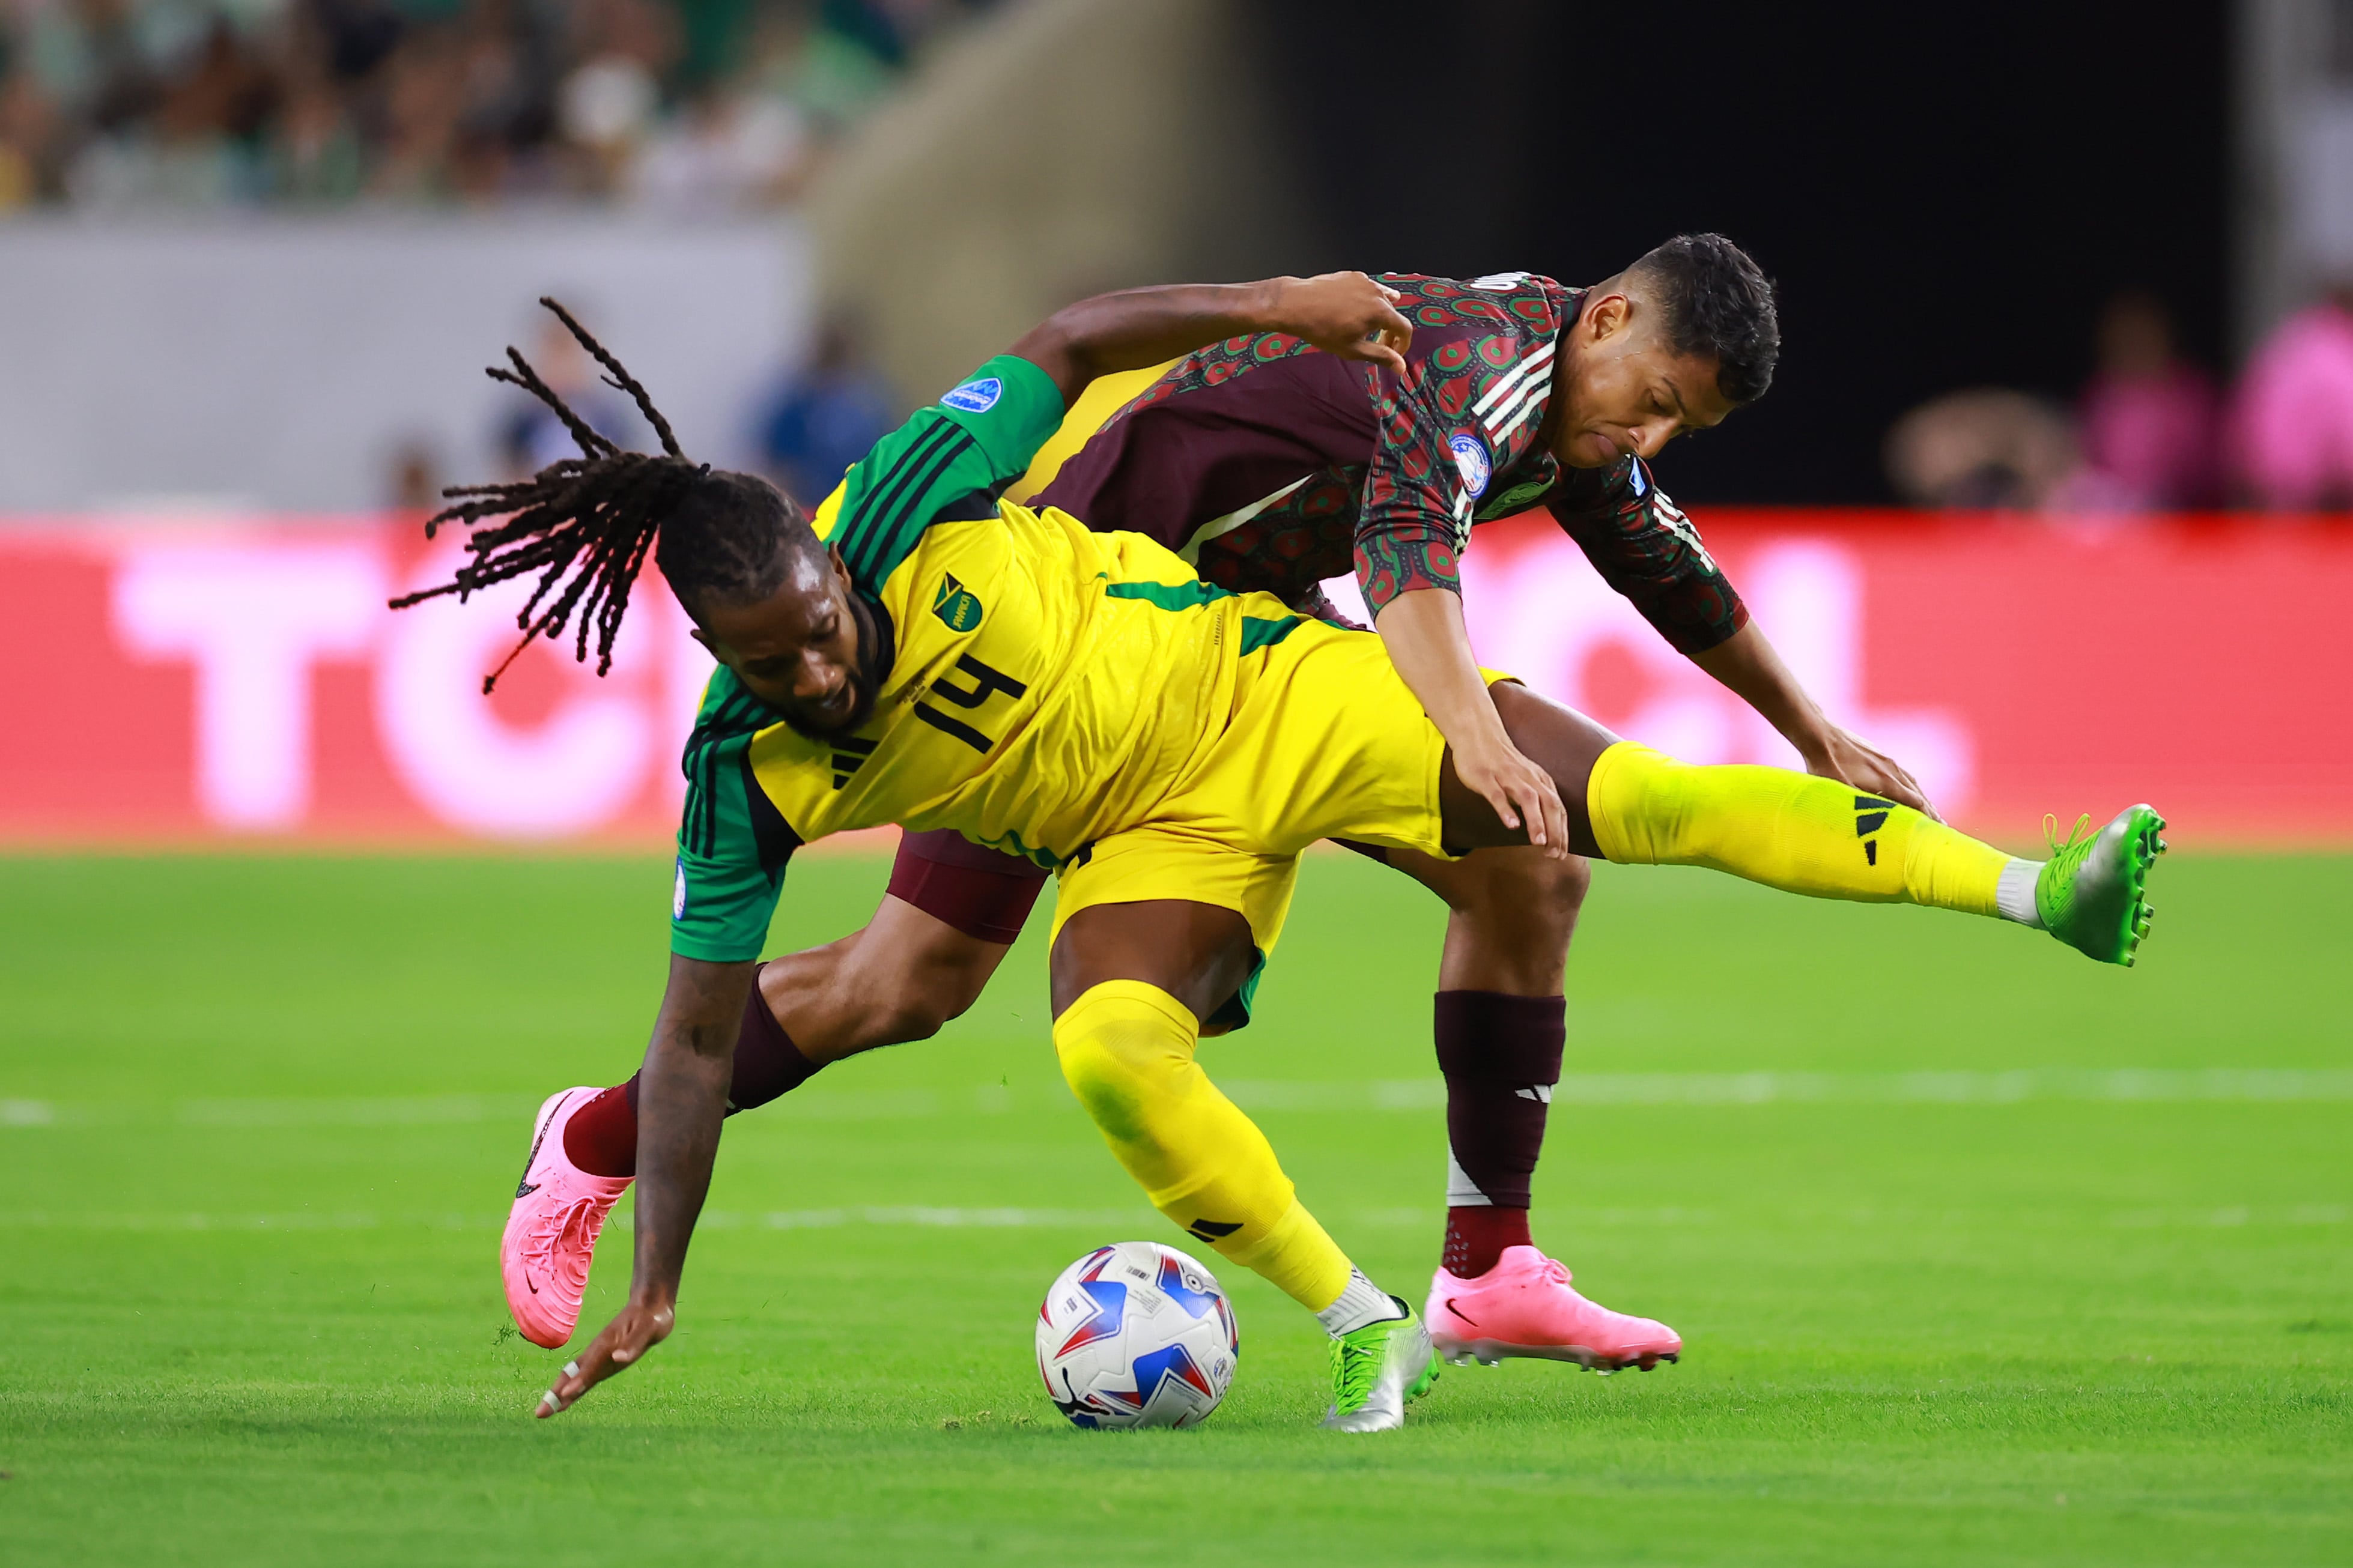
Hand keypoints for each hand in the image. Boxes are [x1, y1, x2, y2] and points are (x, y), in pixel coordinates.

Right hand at [534, 1298, 673, 1418]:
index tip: (563, 1397)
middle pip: (571, 1375)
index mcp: (605, 1343)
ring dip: (560, 1394)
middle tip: (539, 1413)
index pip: (588, 1366)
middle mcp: (598, 1352)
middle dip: (555, 1394)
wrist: (651, 1307)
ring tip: (546, 1412)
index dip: (577, 1381)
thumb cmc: (650, 1318)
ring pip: (575, 1378)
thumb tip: (617, 1358)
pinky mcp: (606, 1362)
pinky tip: (566, 1400)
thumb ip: (633, 1344)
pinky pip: (586, 1378)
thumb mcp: (647, 1329)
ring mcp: (600, 1357)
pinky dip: (574, 1389)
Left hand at [1264, 272, 1413, 376]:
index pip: (1405, 329)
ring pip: (1383, 299)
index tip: (1394, 354)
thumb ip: (1381, 356)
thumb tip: (1401, 366)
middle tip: (1378, 345)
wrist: (1296, 305)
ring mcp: (1364, 281)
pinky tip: (1354, 310)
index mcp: (1381, 311)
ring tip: (1367, 327)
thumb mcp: (1353, 349)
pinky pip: (1368, 289)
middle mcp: (1377, 293)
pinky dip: (1368, 300)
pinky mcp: (1352, 276)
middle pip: (1394, 314)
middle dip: (1390, 332)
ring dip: (1380, 315)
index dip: (1402, 345)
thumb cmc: (1322, 329)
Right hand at [1451, 727, 1569, 858]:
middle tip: (1554, 854)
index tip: (1561, 853)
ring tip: (1538, 842)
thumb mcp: (1526, 779)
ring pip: (1527, 799)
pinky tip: (1511, 825)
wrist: (1478, 735)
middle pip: (1548, 804)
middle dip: (1554, 830)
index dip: (1561, 831)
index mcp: (1539, 780)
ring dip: (1536, 821)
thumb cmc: (1502, 763)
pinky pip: (1497, 794)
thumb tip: (1549, 827)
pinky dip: (1506, 809)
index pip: (1557, 808)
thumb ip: (1537, 799)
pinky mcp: (1486, 777)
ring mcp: (1507, 776)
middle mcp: (1528, 778)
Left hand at [1798, 724, 1939, 821]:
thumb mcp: (1840, 792)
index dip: (1928, 818)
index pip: (1916, 803)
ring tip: (1928, 810)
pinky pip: (1899, 773)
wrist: (1818, 733)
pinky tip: (1904, 788)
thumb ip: (1859, 809)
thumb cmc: (1826, 764)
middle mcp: (1891, 769)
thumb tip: (1872, 828)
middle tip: (1942, 826)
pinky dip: (1908, 785)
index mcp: (1886, 780)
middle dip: (1930, 811)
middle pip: (1917, 793)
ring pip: (1910, 782)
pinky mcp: (1876, 753)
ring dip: (1920, 797)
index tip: (1939, 830)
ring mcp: (1885, 759)